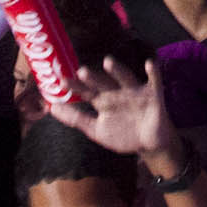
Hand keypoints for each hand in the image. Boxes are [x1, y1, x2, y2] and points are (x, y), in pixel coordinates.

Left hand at [45, 56, 175, 162]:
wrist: (150, 144)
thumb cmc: (123, 134)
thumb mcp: (97, 129)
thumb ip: (76, 119)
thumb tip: (51, 109)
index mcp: (104, 100)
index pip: (87, 92)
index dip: (76, 87)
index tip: (62, 81)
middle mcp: (117, 93)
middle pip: (104, 84)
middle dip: (94, 78)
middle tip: (81, 71)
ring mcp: (135, 92)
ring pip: (125, 78)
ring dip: (117, 71)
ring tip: (107, 62)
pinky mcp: (153, 96)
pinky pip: (154, 81)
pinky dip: (153, 72)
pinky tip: (149, 64)